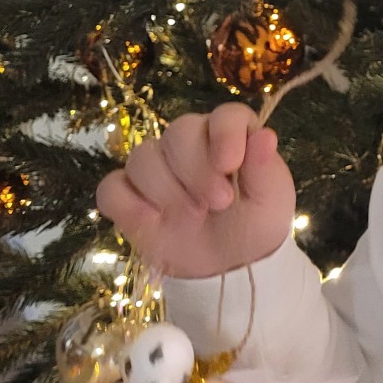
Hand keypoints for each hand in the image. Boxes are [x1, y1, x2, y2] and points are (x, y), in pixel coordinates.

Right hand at [94, 104, 296, 279]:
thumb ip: (265, 169)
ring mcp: (156, 169)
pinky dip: (127, 203)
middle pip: (179, 132)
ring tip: (193, 217)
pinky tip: (151, 220)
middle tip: (219, 203)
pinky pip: (112, 188)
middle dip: (196, 169)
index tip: (229, 165)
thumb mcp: (270, 202)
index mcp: (230, 137)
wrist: (229, 267)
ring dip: (167, 190)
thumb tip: (265, 136)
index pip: (225, 115)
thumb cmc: (253, 226)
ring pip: (143, 157)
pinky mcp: (129, 197)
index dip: (225, 134)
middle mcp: (190, 145)